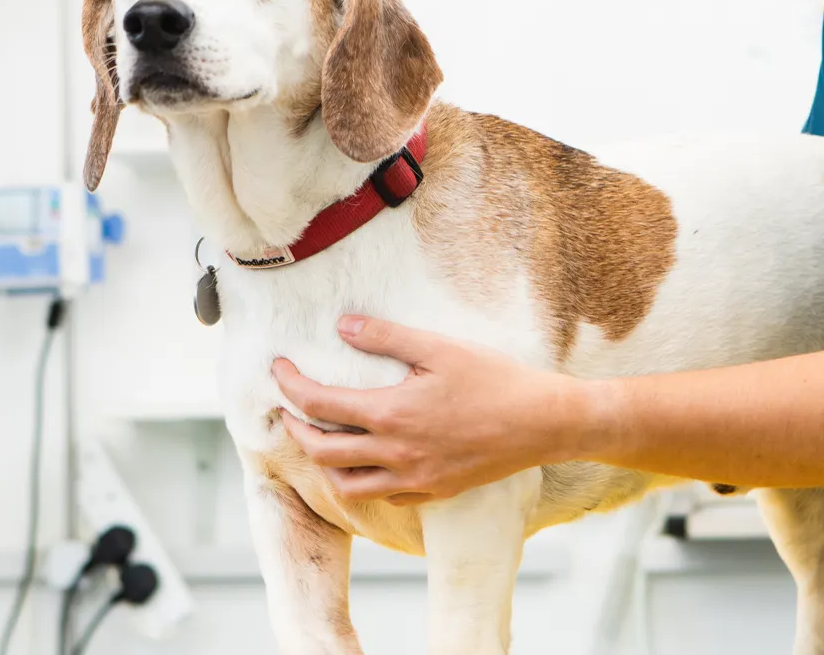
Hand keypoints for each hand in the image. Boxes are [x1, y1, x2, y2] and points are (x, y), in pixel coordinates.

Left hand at [271, 315, 588, 505]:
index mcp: (392, 414)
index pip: (320, 404)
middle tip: (288, 408)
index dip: (290, 386)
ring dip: (324, 464)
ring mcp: (415, 479)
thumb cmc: (495, 380)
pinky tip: (366, 461)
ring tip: (320, 439)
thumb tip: (342, 326)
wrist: (544, 423)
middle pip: (322, 452)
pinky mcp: (434, 492)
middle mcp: (396, 454)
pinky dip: (362, 482)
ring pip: (348, 486)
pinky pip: (384, 497)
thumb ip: (385, 337)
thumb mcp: (438, 347)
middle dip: (296, 428)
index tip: (279, 368)